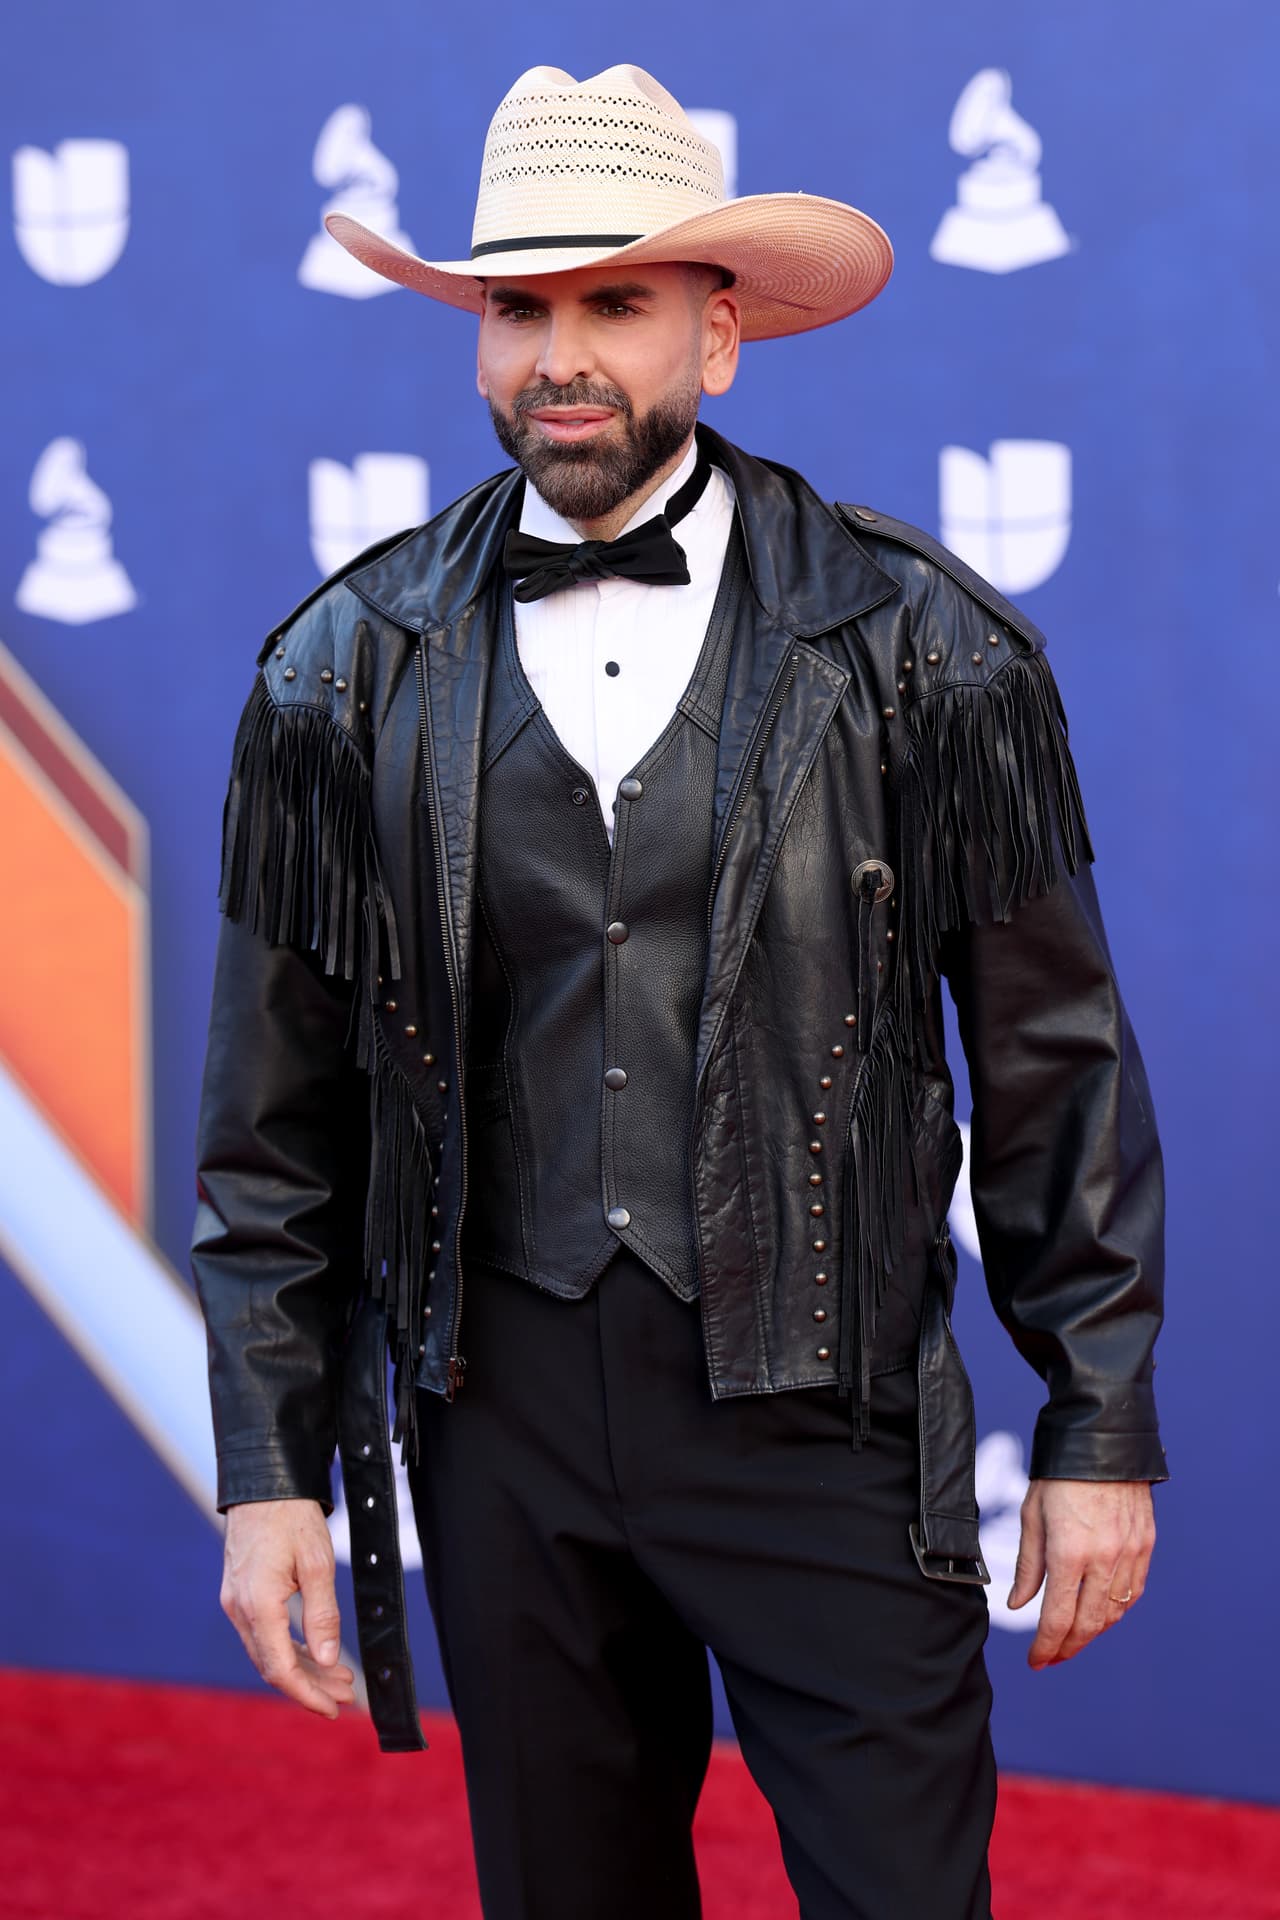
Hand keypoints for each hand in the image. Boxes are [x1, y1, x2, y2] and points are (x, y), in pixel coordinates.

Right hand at [220, 1498, 355, 1717]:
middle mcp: (239, 1609)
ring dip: (302, 1668)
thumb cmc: (292, 1517)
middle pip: (273, 1665)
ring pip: (267, 1652)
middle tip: (346, 1695)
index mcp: (257, 1605)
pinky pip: (263, 1634)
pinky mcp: (240, 1594)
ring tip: (339, 1678)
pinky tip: (315, 1653)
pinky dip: (289, 1648)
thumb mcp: (317, 1563)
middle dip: (310, 1685)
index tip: (333, 1709)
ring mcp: (236, 1602)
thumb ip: (323, 1615)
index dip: (307, 1695)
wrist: (264, 1482)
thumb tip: (329, 1661)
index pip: (280, 1669)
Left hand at [1008, 1478, 1154, 1669]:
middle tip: (1051, 1658)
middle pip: (1088, 1624)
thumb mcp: (1032, 1515)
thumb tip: (1018, 1605)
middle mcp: (1104, 1559)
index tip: (1035, 1662)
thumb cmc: (1059, 1474)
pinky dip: (1116, 1611)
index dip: (1046, 1647)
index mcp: (1069, 1552)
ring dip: (1093, 1633)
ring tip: (1072, 1639)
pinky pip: (1133, 1592)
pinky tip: (1100, 1614)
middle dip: (1068, 1647)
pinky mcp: (1146, 1545)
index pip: (1058, 1618)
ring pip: (1114, 1613)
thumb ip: (1028, 1565)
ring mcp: (1130, 1554)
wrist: (1103, 1439)